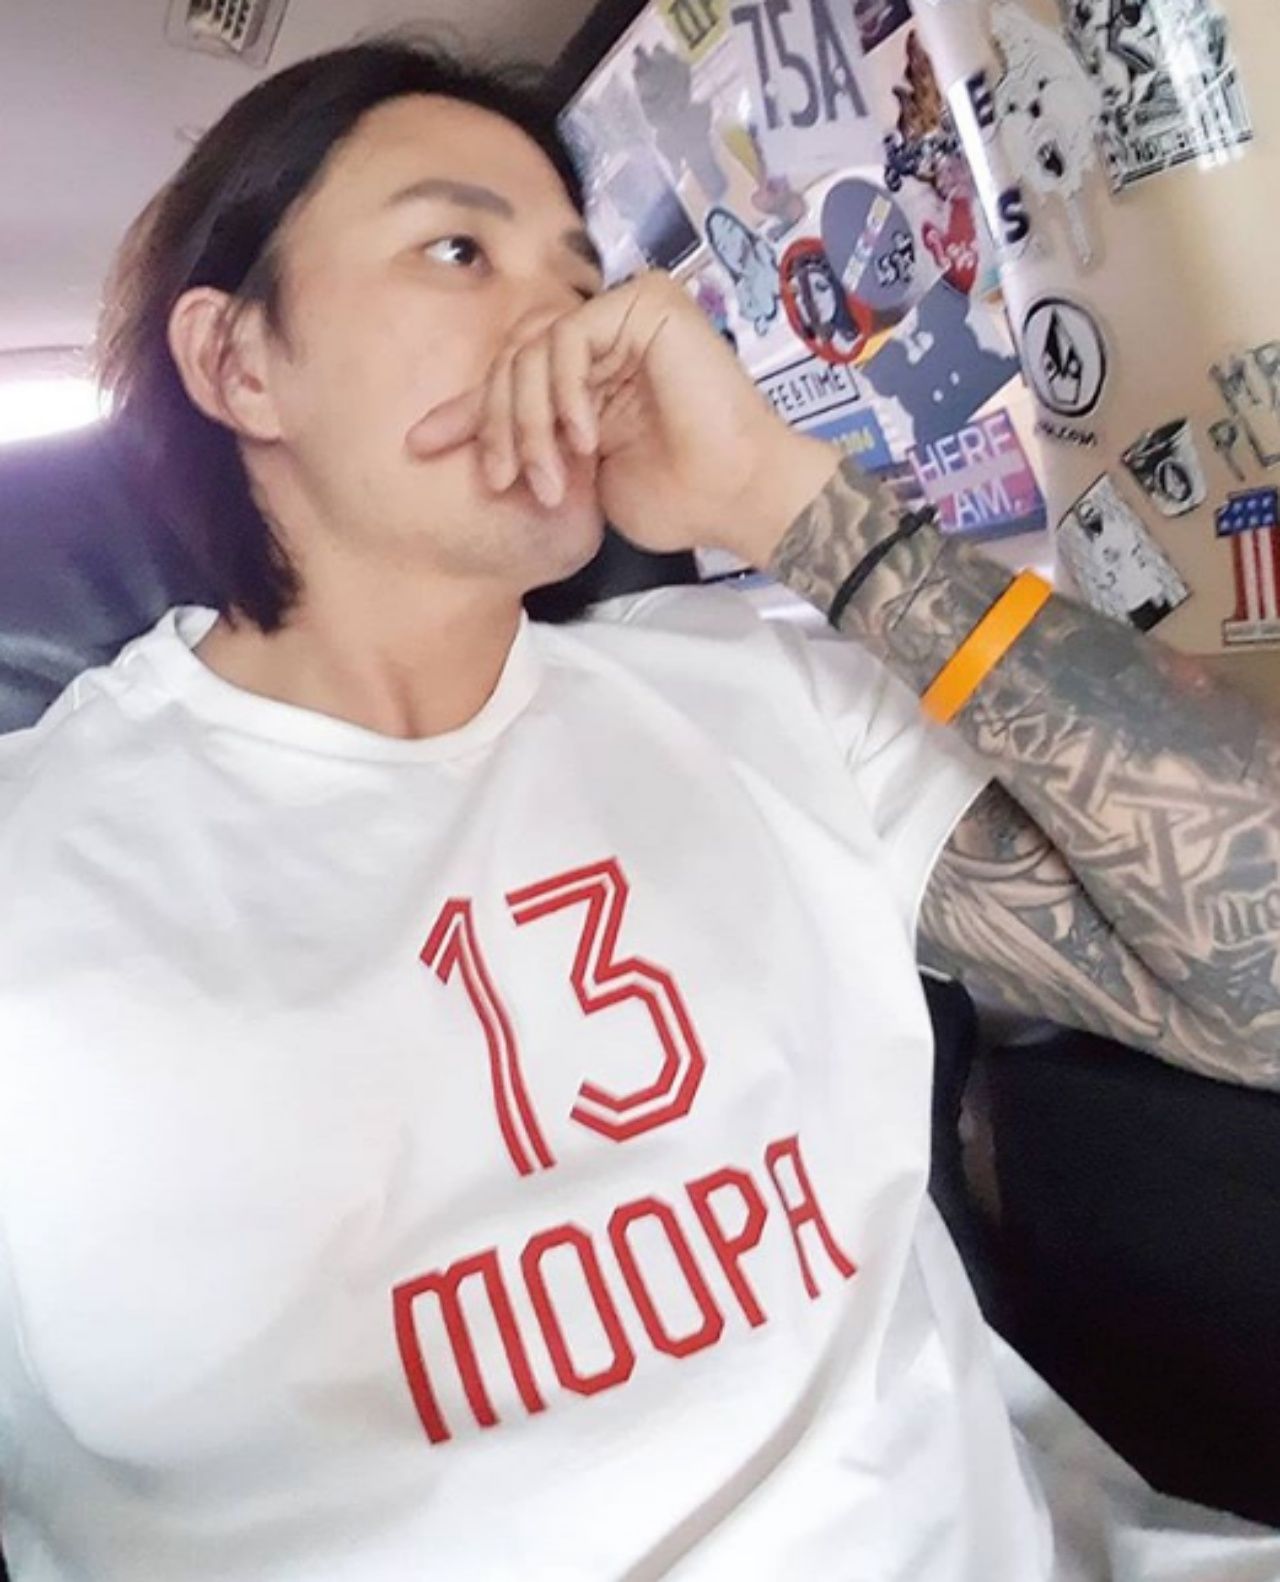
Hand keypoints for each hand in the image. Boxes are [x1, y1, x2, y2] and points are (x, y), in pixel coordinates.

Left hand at [406, 270, 837, 561]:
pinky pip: (568, 337)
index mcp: (590, 372)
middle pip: (512, 361)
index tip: (420, 447)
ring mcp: (625, 312)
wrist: (735, 496)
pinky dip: (563, 392)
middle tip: (505, 482)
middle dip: (497, 427)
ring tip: (550, 479)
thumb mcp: (577, 475)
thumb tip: (453, 440)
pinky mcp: (646, 302)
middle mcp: (605, 334)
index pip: (511, 378)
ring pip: (532, 350)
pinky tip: (584, 439)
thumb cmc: (676, 497)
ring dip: (529, 422)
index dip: (464, 414)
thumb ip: (532, 445)